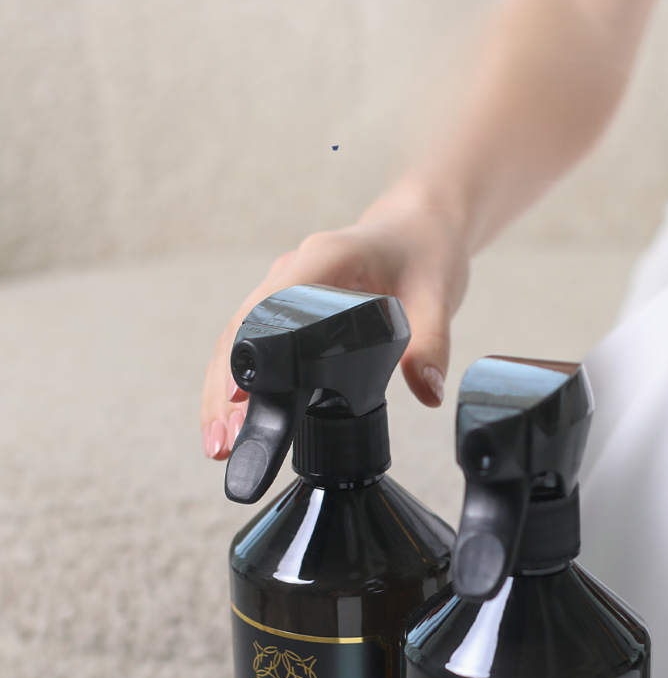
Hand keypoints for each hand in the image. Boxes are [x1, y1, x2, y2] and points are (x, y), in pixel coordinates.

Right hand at [201, 192, 469, 459]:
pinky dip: (239, 383)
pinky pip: (252, 345)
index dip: (249, 350)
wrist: (417, 232)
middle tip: (224, 442)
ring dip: (223, 392)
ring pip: (237, 341)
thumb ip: (431, 344)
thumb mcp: (437, 296)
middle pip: (241, 330)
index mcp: (325, 258)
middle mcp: (294, 271)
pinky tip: (234, 423)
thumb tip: (427, 391)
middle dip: (226, 387)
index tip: (238, 395)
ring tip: (219, 445)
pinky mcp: (286, 310)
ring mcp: (283, 289)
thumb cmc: (423, 253)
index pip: (271, 306)